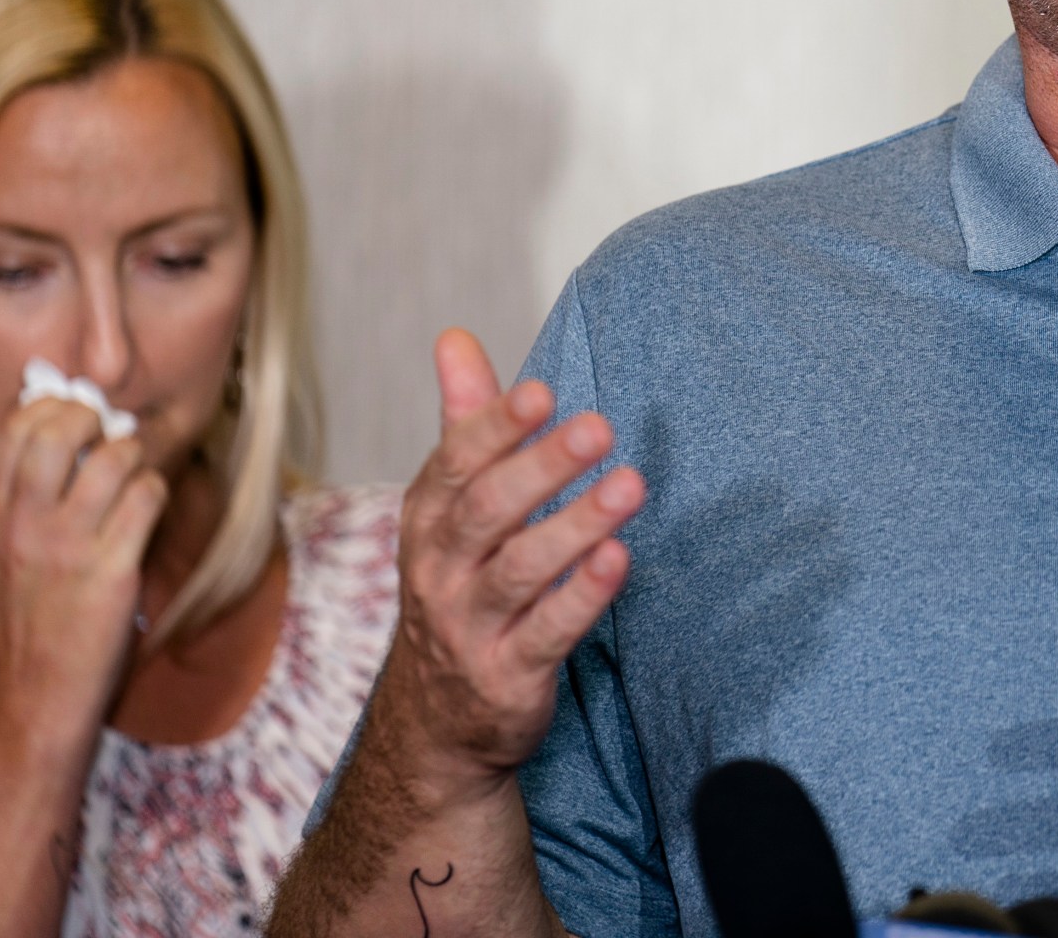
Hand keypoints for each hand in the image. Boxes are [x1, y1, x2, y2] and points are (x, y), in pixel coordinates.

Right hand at [0, 396, 168, 745]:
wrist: (29, 702)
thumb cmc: (19, 632)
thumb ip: (13, 508)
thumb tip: (52, 448)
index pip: (13, 431)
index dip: (51, 408)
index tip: (75, 414)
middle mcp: (20, 525)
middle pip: (58, 430)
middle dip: (93, 418)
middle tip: (109, 434)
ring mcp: (65, 547)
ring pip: (113, 458)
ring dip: (133, 456)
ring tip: (134, 474)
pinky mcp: (110, 570)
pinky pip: (146, 498)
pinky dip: (156, 492)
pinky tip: (149, 508)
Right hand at [366, 329, 642, 803]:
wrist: (438, 720)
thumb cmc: (460, 585)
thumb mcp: (451, 507)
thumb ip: (464, 423)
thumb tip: (455, 337)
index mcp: (428, 520)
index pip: (455, 463)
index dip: (495, 426)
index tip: (541, 391)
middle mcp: (440, 570)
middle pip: (487, 511)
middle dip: (543, 466)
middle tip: (600, 428)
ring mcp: (470, 627)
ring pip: (521, 570)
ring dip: (577, 524)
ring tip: (630, 486)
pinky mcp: (508, 677)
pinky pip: (547, 632)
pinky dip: (583, 595)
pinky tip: (620, 559)